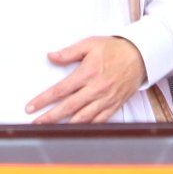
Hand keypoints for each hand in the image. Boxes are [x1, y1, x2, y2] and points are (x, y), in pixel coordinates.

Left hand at [27, 36, 145, 123]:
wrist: (140, 56)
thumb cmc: (115, 49)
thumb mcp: (90, 44)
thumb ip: (69, 52)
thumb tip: (52, 56)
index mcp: (88, 73)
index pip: (60, 90)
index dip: (44, 100)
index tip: (32, 107)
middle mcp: (96, 89)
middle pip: (68, 107)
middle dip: (50, 117)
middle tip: (36, 122)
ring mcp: (105, 99)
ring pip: (82, 117)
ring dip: (65, 125)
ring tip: (51, 129)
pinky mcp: (113, 105)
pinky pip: (98, 120)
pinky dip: (86, 126)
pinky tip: (75, 129)